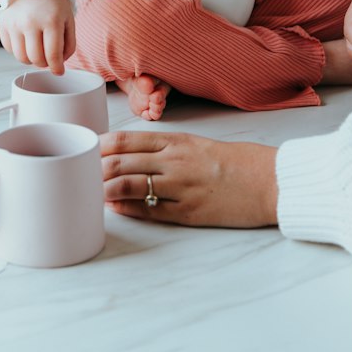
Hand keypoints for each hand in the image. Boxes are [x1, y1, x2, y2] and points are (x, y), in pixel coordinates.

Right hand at [0, 0, 75, 73]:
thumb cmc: (54, 6)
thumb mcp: (68, 21)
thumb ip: (68, 45)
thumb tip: (59, 66)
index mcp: (51, 20)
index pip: (53, 55)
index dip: (57, 68)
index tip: (59, 71)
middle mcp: (30, 21)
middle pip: (36, 59)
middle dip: (45, 63)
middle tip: (48, 58)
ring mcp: (14, 23)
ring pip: (21, 57)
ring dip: (31, 59)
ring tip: (37, 50)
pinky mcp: (3, 23)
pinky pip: (10, 49)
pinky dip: (19, 50)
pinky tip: (26, 41)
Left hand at [100, 129, 277, 228]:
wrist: (271, 181)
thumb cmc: (237, 162)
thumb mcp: (200, 145)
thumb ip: (168, 149)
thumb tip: (134, 157)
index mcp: (178, 141)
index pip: (126, 140)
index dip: (100, 147)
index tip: (85, 151)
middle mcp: (175, 161)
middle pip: (121, 162)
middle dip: (95, 170)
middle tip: (79, 175)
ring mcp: (180, 187)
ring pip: (129, 186)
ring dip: (104, 190)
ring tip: (90, 193)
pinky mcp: (188, 212)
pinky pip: (149, 210)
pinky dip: (127, 209)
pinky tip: (114, 208)